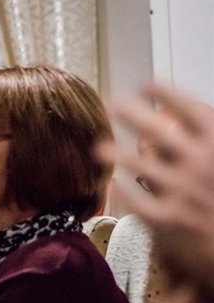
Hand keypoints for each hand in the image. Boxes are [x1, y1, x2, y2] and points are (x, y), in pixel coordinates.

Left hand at [99, 84, 213, 296]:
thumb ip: (211, 142)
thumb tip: (197, 118)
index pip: (189, 108)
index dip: (166, 92)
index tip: (147, 83)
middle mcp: (199, 164)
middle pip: (156, 129)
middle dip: (130, 113)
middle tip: (112, 104)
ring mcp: (180, 191)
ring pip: (136, 163)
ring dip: (114, 151)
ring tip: (99, 146)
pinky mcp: (165, 219)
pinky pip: (132, 198)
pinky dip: (121, 188)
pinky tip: (113, 183)